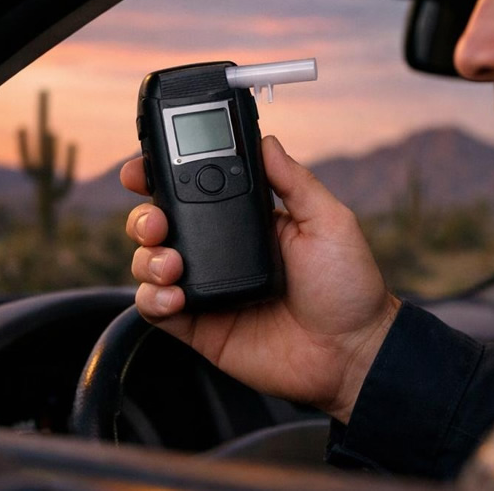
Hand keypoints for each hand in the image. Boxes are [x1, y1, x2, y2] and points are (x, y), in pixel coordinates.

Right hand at [121, 135, 400, 421]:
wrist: (351, 353)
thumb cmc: (348, 287)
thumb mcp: (328, 222)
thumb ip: (294, 181)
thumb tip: (267, 140)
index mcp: (245, 221)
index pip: (192, 190)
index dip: (160, 176)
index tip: (142, 169)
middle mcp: (219, 251)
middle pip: (160, 224)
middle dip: (144, 217)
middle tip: (157, 222)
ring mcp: (206, 288)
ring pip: (149, 264)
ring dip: (147, 258)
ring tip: (171, 264)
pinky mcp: (199, 326)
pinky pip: (156, 308)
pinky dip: (153, 298)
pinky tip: (174, 296)